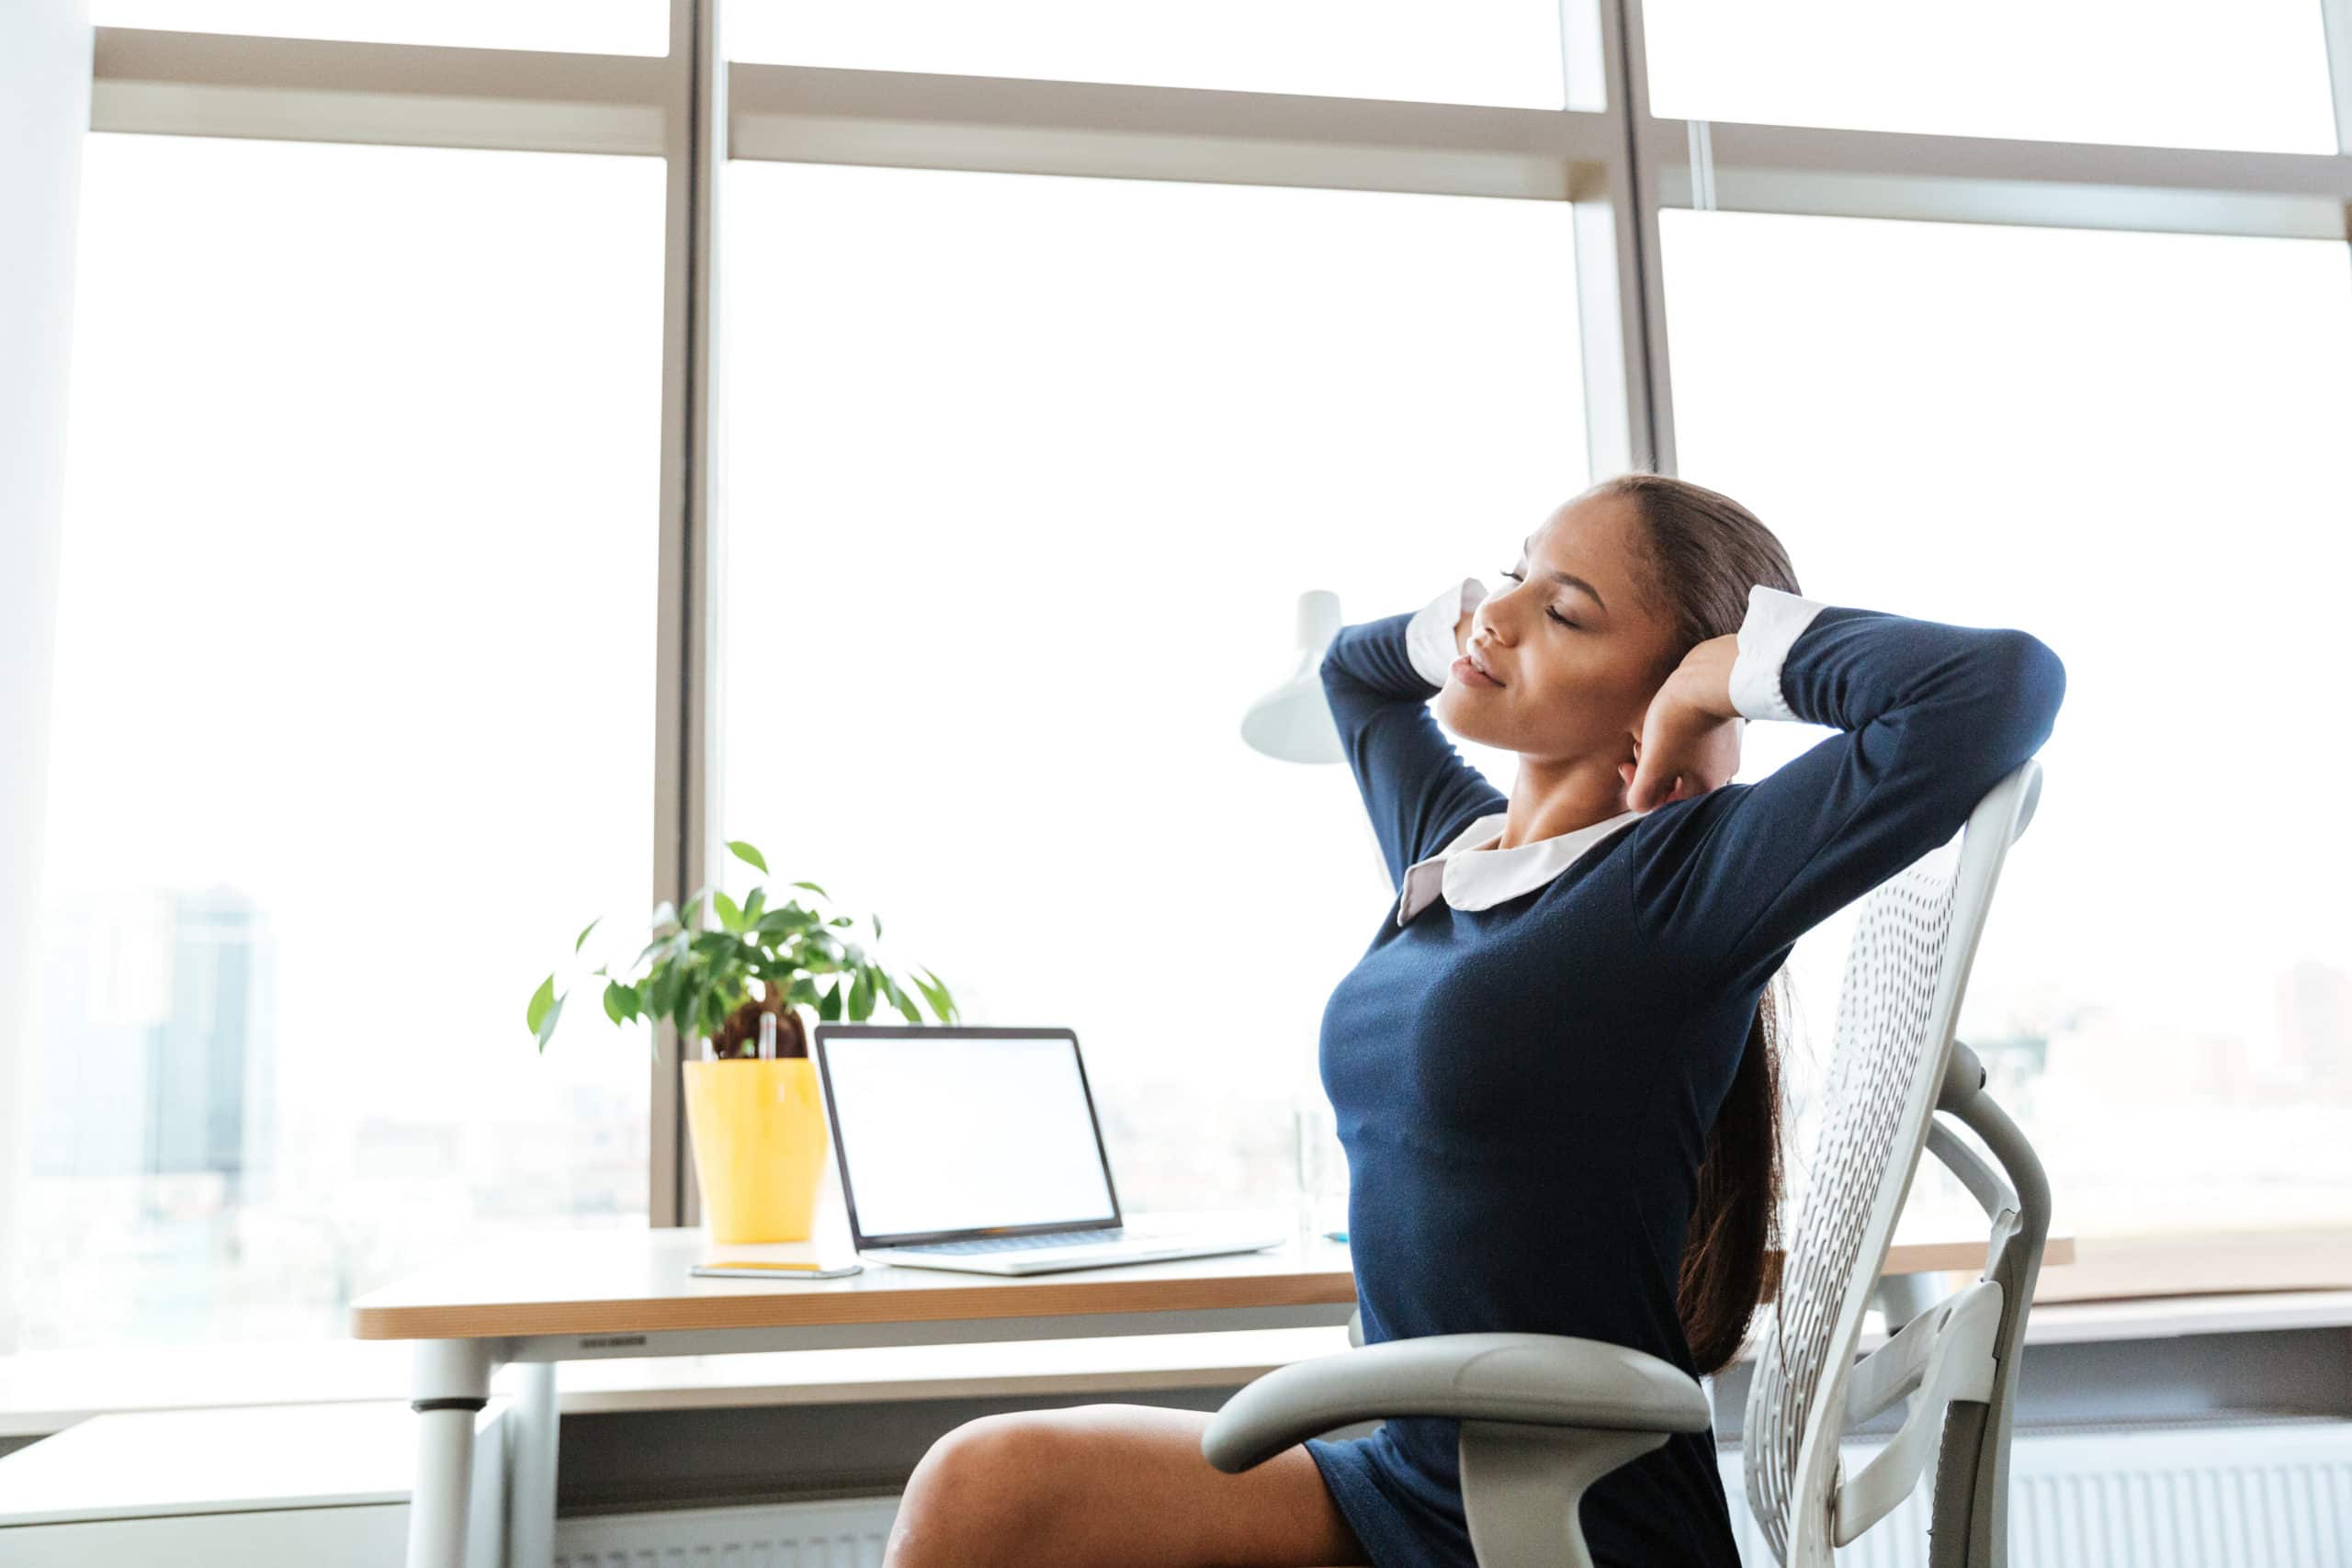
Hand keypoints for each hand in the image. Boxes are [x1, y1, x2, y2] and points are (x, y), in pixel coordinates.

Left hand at [1621, 663, 1743, 812]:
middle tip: (1636, 750)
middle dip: (1650, 770)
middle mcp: (1723, 773)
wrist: (1709, 676)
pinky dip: (1678, 741)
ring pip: (1686, 763)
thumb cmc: (1680, 721)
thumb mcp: (1654, 763)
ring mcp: (1728, 751)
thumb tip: (1639, 806)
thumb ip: (1643, 794)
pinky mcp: (1726, 730)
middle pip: (1677, 783)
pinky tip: (1666, 724)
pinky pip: (1698, 745)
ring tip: (1646, 736)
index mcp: (1707, 788)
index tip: (1627, 768)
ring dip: (1661, 755)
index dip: (1641, 790)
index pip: (1668, 804)